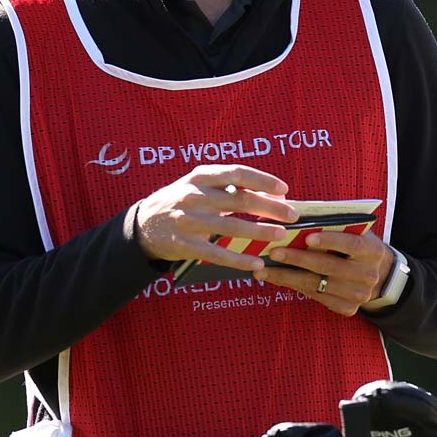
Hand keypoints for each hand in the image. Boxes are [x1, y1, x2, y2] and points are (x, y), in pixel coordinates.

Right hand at [133, 165, 298, 271]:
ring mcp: (188, 221)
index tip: (284, 189)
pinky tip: (257, 263)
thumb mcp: (201, 186)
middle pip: (239, 200)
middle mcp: (194, 196)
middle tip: (292, 215)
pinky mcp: (185, 245)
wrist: (144, 224)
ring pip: (231, 227)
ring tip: (281, 235)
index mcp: (201, 176)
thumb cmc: (183, 201)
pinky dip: (239, 259)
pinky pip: (217, 254)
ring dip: (260, 231)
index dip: (263, 180)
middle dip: (270, 208)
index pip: (237, 173)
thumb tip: (276, 196)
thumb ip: (233, 188)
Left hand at [256, 230, 396, 316]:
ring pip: (316, 284)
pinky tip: (275, 278)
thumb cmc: (354, 244)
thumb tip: (291, 208)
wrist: (378, 274)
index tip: (308, 236)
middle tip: (273, 251)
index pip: (351, 244)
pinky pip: (315, 297)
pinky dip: (292, 286)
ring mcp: (358, 295)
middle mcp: (368, 275)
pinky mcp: (347, 308)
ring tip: (263, 269)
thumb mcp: (352, 230)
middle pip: (329, 266)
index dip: (330, 240)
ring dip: (287, 276)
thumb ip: (329, 221)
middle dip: (298, 258)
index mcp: (373, 251)